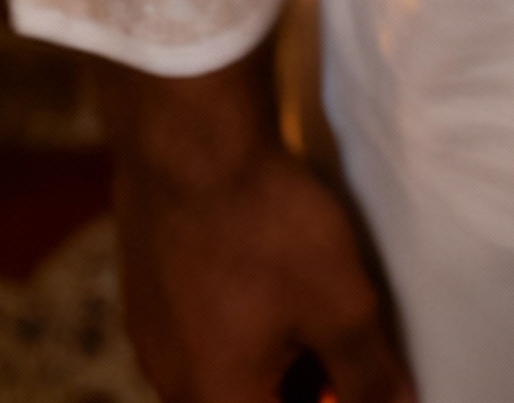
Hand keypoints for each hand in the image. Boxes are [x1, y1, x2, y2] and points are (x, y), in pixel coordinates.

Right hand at [96, 45, 412, 402]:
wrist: (187, 138)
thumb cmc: (265, 225)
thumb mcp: (339, 304)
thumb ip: (369, 372)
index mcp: (218, 401)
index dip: (335, 396)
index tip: (360, 375)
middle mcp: (172, 382)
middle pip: (254, 398)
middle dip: (304, 380)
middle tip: (347, 342)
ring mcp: (151, 334)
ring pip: (226, 364)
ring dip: (274, 350)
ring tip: (313, 302)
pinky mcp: (144, 287)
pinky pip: (200, 324)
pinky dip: (240, 315)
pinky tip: (268, 269)